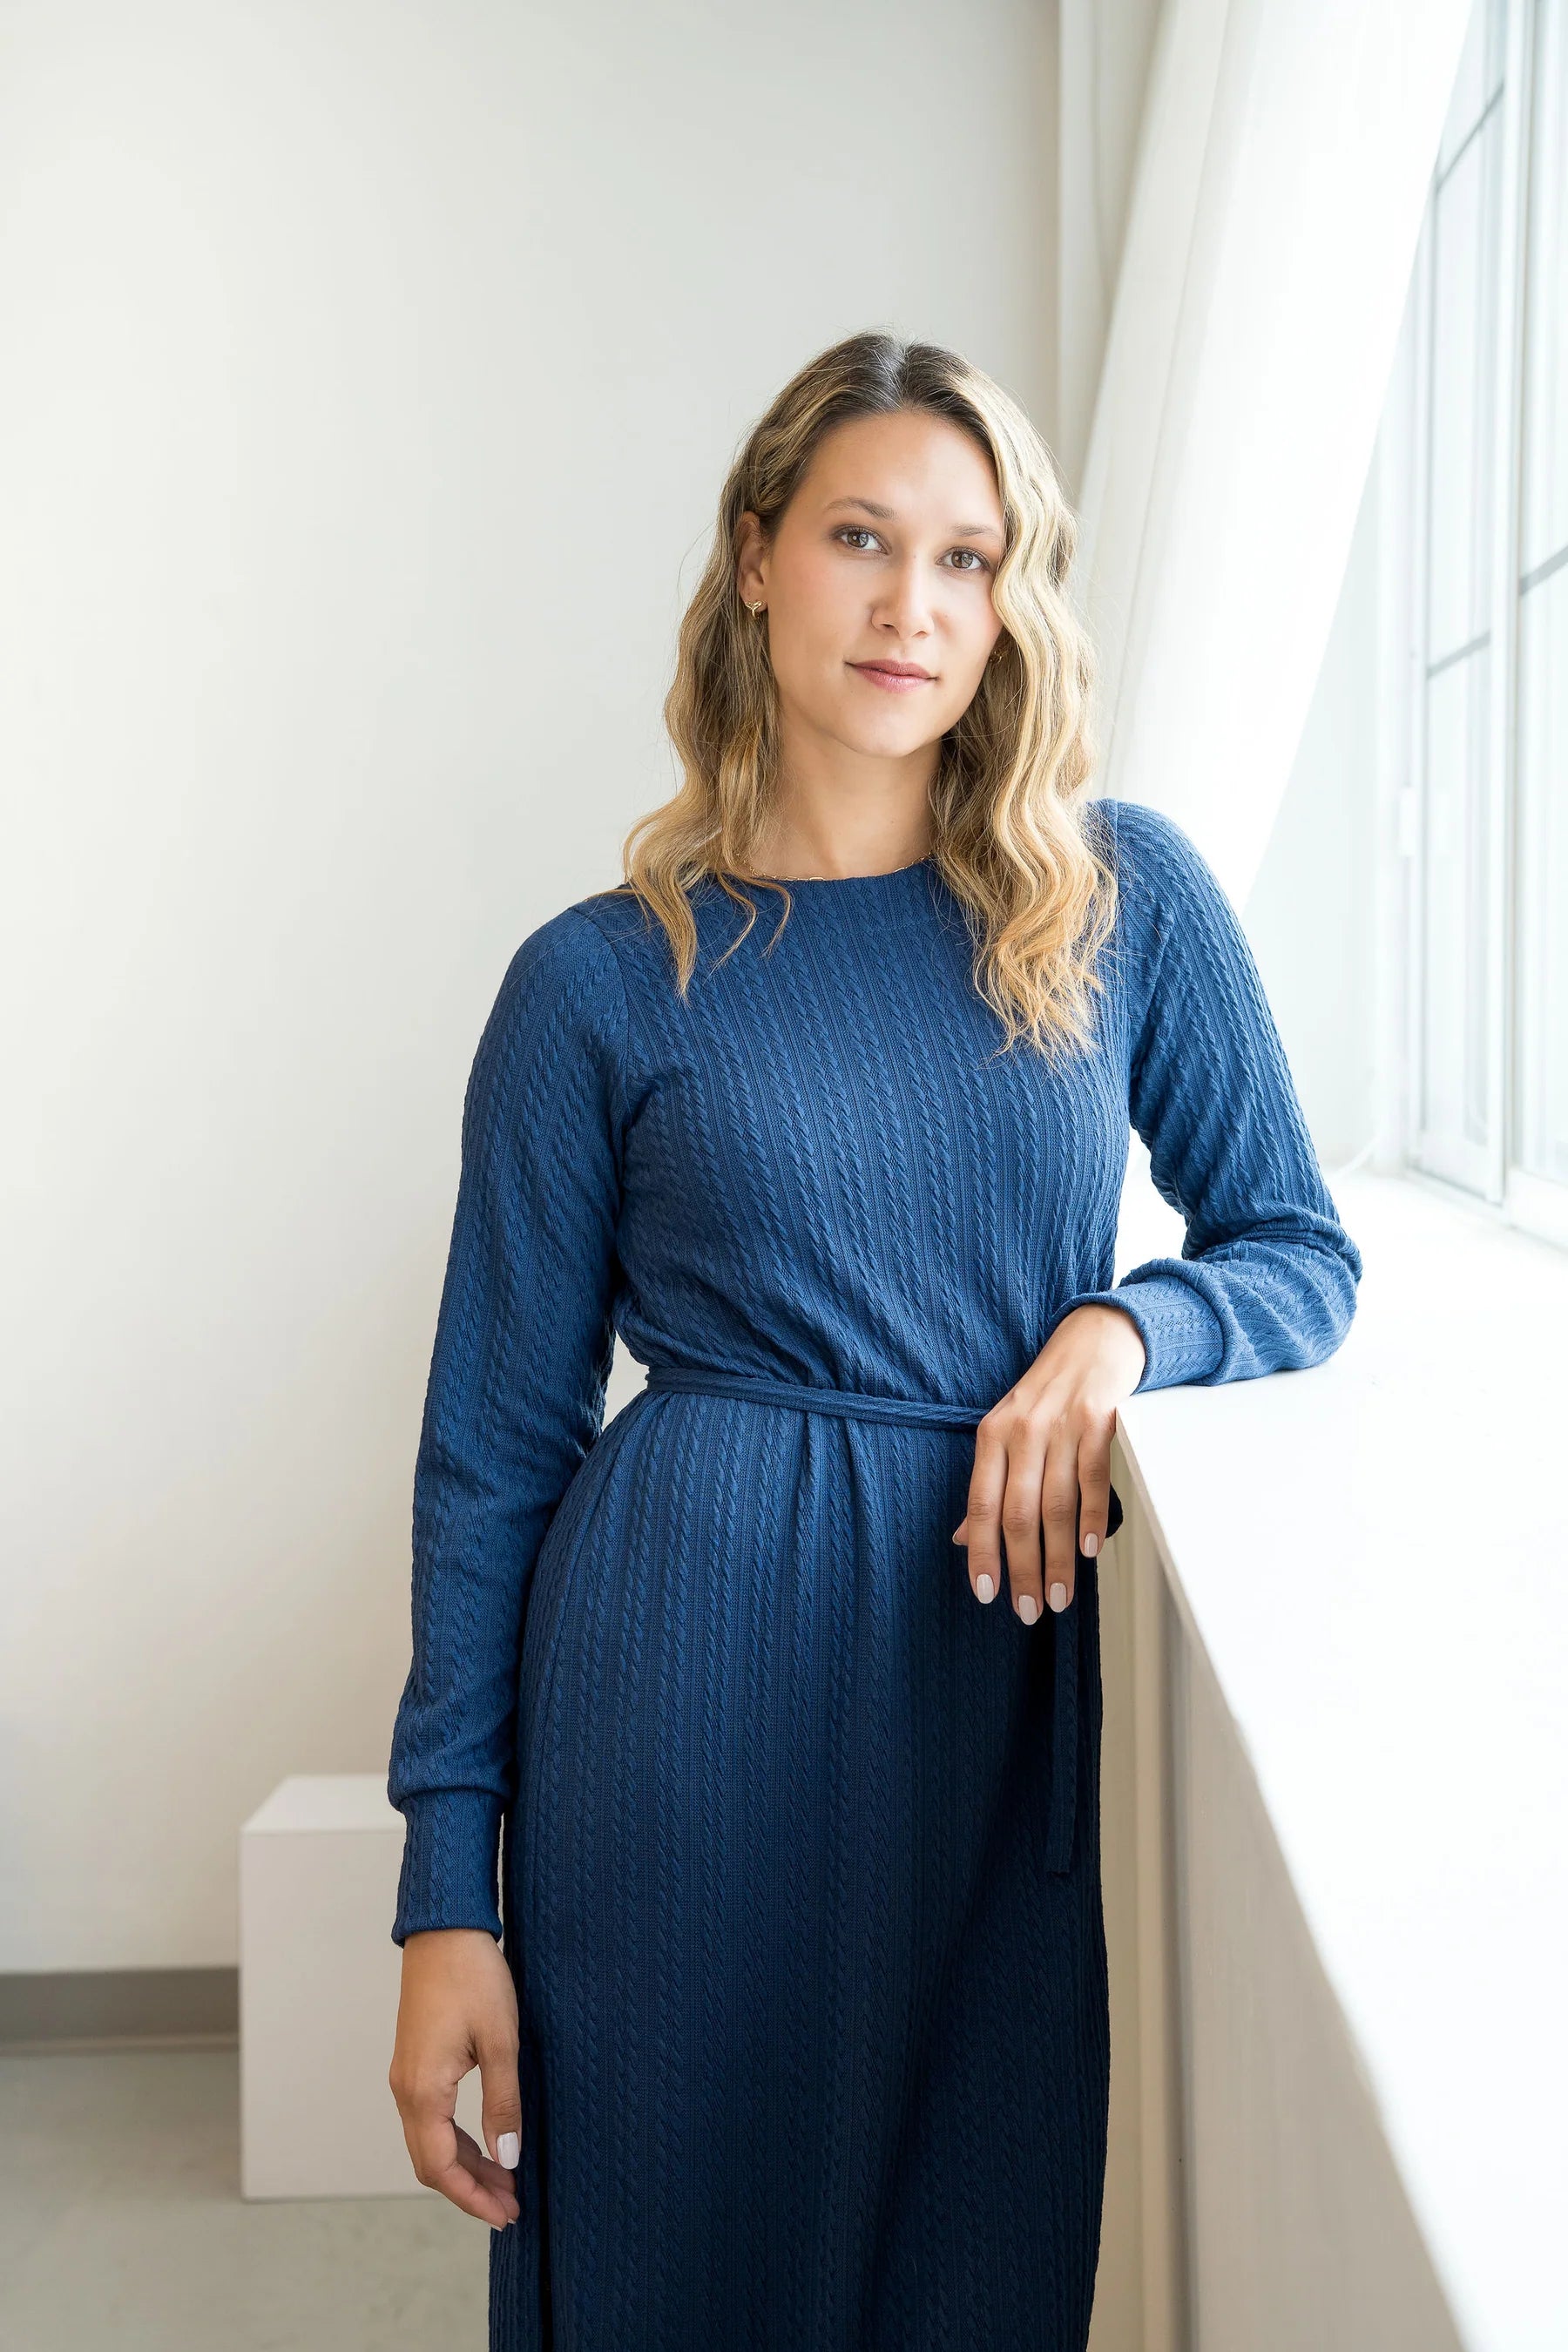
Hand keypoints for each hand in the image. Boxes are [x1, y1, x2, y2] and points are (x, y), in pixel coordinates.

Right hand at [388, 1927, 523, 2227]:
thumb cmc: (473, 1977)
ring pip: (430, 2141)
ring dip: (466, 2165)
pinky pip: (430, 2118)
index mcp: (422, 2091)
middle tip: (512, 2204)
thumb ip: (503, 2103)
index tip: (506, 2214)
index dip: (473, 2198)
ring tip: (506, 2179)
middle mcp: (405, 2090)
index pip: (441, 2168)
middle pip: (432, 2162)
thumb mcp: (500, 2041)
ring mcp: (406, 2076)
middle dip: (471, 2189)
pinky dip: (457, 2140)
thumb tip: (508, 2158)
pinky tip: (486, 2141)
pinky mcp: (414, 2062)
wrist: (444, 1928)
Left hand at [953, 1303, 1144, 1621]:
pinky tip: (1089, 1551)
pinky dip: (1090, 1518)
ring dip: (1058, 1558)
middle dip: (1023, 1569)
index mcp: (992, 1436)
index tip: (986, 1595)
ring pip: (1055, 1505)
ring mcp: (1061, 1424)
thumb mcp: (1007, 1432)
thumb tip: (963, 1538)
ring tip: (1060, 1596)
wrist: (1095, 1338)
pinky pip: (1092, 1477)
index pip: (982, 1505)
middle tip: (1030, 1610)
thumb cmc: (1049, 1393)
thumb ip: (988, 1484)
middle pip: (1018, 1513)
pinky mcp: (1099, 1419)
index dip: (982, 1553)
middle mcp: (1021, 1430)